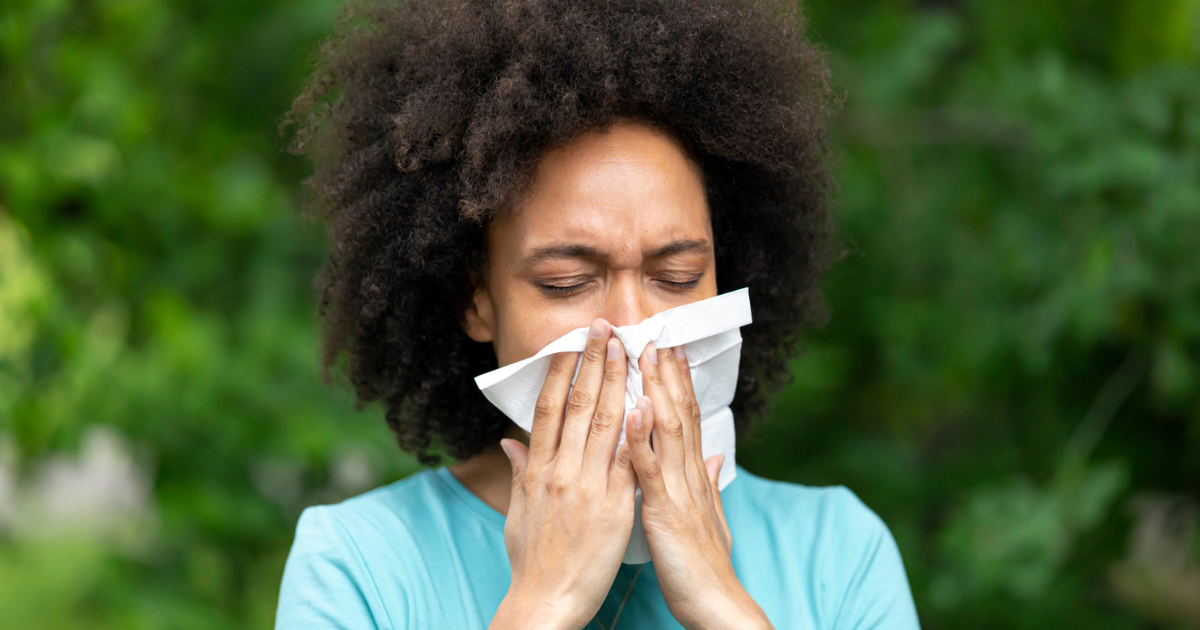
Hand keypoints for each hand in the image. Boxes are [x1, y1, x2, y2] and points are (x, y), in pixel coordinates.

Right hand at [490, 319, 637, 629]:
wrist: (545, 603)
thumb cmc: (531, 561)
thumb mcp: (516, 512)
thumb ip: (519, 472)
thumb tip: (510, 441)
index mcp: (538, 470)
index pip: (548, 408)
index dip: (561, 371)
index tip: (572, 342)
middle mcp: (560, 471)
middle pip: (577, 405)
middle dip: (594, 362)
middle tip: (606, 327)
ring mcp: (587, 487)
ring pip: (604, 423)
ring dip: (617, 381)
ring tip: (628, 348)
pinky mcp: (613, 506)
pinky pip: (627, 461)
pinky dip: (637, 430)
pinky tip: (647, 401)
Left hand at [625, 343, 773, 629]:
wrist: (716, 604)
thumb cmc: (705, 566)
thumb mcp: (709, 517)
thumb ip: (709, 482)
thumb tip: (715, 456)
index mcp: (693, 475)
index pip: (685, 418)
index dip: (677, 382)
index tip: (668, 348)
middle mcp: (689, 474)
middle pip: (679, 413)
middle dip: (668, 372)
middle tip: (657, 332)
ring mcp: (679, 489)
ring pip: (668, 429)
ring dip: (657, 389)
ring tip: (646, 354)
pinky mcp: (665, 510)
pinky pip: (651, 469)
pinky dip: (642, 439)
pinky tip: (634, 410)